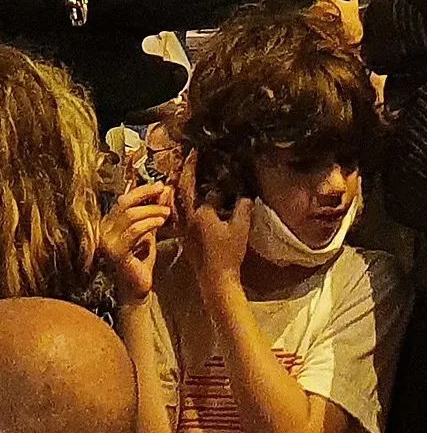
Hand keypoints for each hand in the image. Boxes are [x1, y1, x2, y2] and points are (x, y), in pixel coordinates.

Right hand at [99, 182, 170, 304]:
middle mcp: (103, 232)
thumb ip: (154, 210)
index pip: (123, 199)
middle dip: (147, 194)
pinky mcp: (115, 253)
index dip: (143, 190)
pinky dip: (149, 223)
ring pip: (130, 215)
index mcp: (109, 224)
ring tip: (166, 213)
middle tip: (165, 193)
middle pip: (124, 203)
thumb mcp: (150, 230)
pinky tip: (160, 223)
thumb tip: (166, 189)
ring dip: (152, 210)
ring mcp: (107, 243)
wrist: (136, 287)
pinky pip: (134, 231)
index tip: (161, 185)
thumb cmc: (141, 259)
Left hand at [177, 152, 251, 292]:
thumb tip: (245, 191)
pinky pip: (180, 212)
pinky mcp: (185, 236)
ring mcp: (183, 229)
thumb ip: (243, 205)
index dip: (191, 166)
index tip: (194, 151)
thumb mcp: (241, 226)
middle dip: (182, 173)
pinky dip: (183, 200)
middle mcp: (186, 219)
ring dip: (180, 187)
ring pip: (176, 202)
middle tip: (189, 159)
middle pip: (178, 191)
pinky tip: (193, 197)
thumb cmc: (228, 253)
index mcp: (198, 213)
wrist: (216, 280)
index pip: (190, 184)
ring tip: (188, 174)